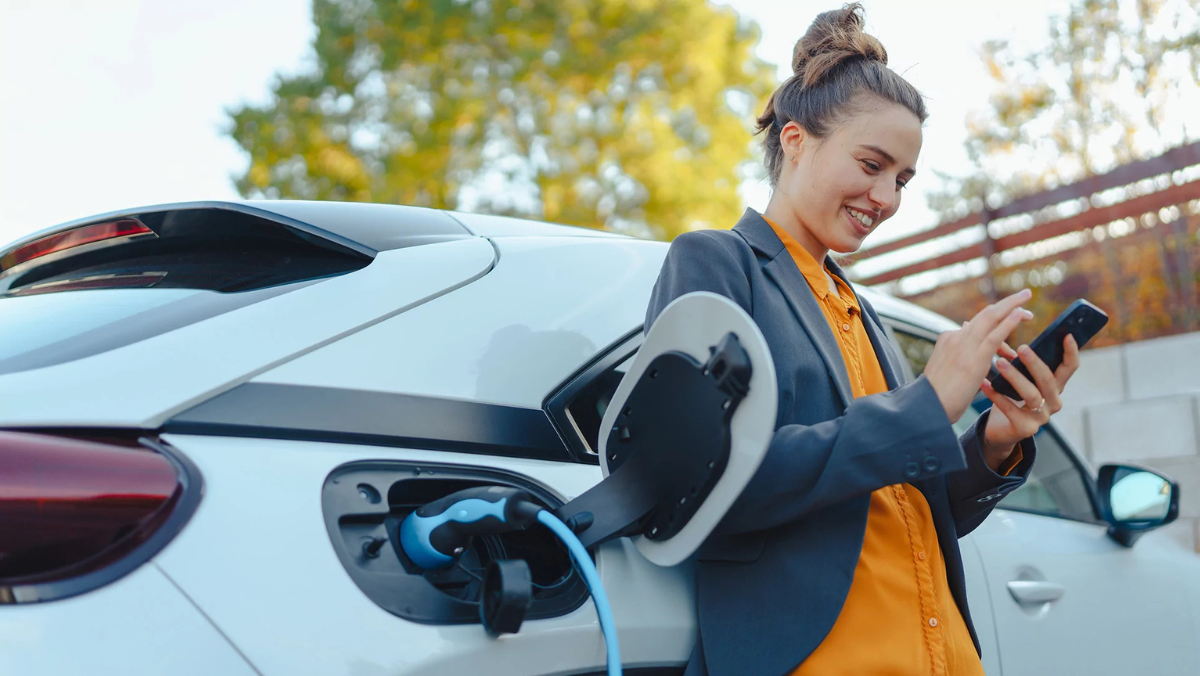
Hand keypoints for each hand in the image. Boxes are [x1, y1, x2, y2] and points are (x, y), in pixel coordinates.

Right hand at [923, 289, 1034, 422]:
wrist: (928, 406)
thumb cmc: (937, 395)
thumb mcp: (947, 369)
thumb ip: (959, 355)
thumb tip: (969, 348)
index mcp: (948, 340)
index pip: (976, 324)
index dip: (996, 317)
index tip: (1009, 314)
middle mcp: (955, 337)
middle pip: (985, 313)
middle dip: (1007, 303)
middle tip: (1025, 296)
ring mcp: (964, 345)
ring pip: (991, 318)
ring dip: (1012, 307)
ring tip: (1029, 310)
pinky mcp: (974, 358)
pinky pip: (995, 335)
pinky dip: (1008, 322)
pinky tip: (1020, 315)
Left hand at [979, 334, 1081, 464]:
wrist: (1000, 430)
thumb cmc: (1011, 398)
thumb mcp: (1020, 378)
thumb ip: (1020, 360)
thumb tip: (1006, 331)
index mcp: (1055, 386)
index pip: (1069, 368)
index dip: (1071, 352)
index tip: (1067, 334)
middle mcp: (1053, 402)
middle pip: (1049, 380)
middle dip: (1035, 363)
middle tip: (1022, 347)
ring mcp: (1041, 417)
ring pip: (1031, 395)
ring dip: (1015, 377)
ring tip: (999, 362)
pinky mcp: (1025, 429)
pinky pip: (1010, 409)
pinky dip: (996, 395)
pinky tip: (984, 383)